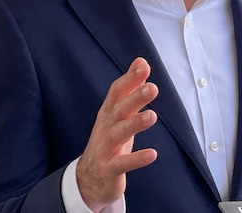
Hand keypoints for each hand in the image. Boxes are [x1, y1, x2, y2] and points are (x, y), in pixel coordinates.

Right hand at [76, 57, 158, 208]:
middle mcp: (106, 128)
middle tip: (152, 88)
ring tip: (152, 116)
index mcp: (109, 113)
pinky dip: (136, 159)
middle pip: (119, 110)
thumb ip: (130, 90)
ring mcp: (105, 149)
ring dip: (135, 124)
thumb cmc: (109, 141)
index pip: (117, 92)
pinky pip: (122, 164)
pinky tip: (152, 154)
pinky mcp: (109, 170)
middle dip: (134, 98)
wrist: (88, 179)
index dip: (129, 79)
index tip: (143, 65)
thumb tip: (141, 62)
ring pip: (119, 134)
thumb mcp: (119, 114)